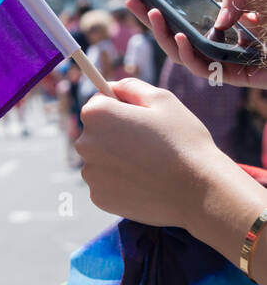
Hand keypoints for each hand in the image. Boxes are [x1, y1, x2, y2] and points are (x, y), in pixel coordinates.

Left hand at [77, 77, 241, 229]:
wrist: (199, 191)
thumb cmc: (183, 141)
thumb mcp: (163, 100)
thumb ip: (131, 87)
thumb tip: (110, 87)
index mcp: (97, 115)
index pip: (97, 103)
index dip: (121, 107)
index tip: (140, 118)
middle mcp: (84, 143)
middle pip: (96, 133)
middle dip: (117, 134)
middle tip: (150, 144)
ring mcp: (90, 173)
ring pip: (102, 160)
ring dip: (119, 160)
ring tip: (151, 165)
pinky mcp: (98, 197)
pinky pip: (107, 184)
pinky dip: (122, 183)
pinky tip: (146, 183)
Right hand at [127, 0, 266, 88]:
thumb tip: (216, 20)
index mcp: (234, 29)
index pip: (192, 22)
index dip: (168, 11)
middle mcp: (229, 47)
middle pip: (181, 37)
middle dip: (153, 21)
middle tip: (129, 1)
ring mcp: (233, 63)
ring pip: (186, 56)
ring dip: (165, 36)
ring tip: (151, 14)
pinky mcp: (240, 77)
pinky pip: (205, 69)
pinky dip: (189, 55)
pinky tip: (182, 37)